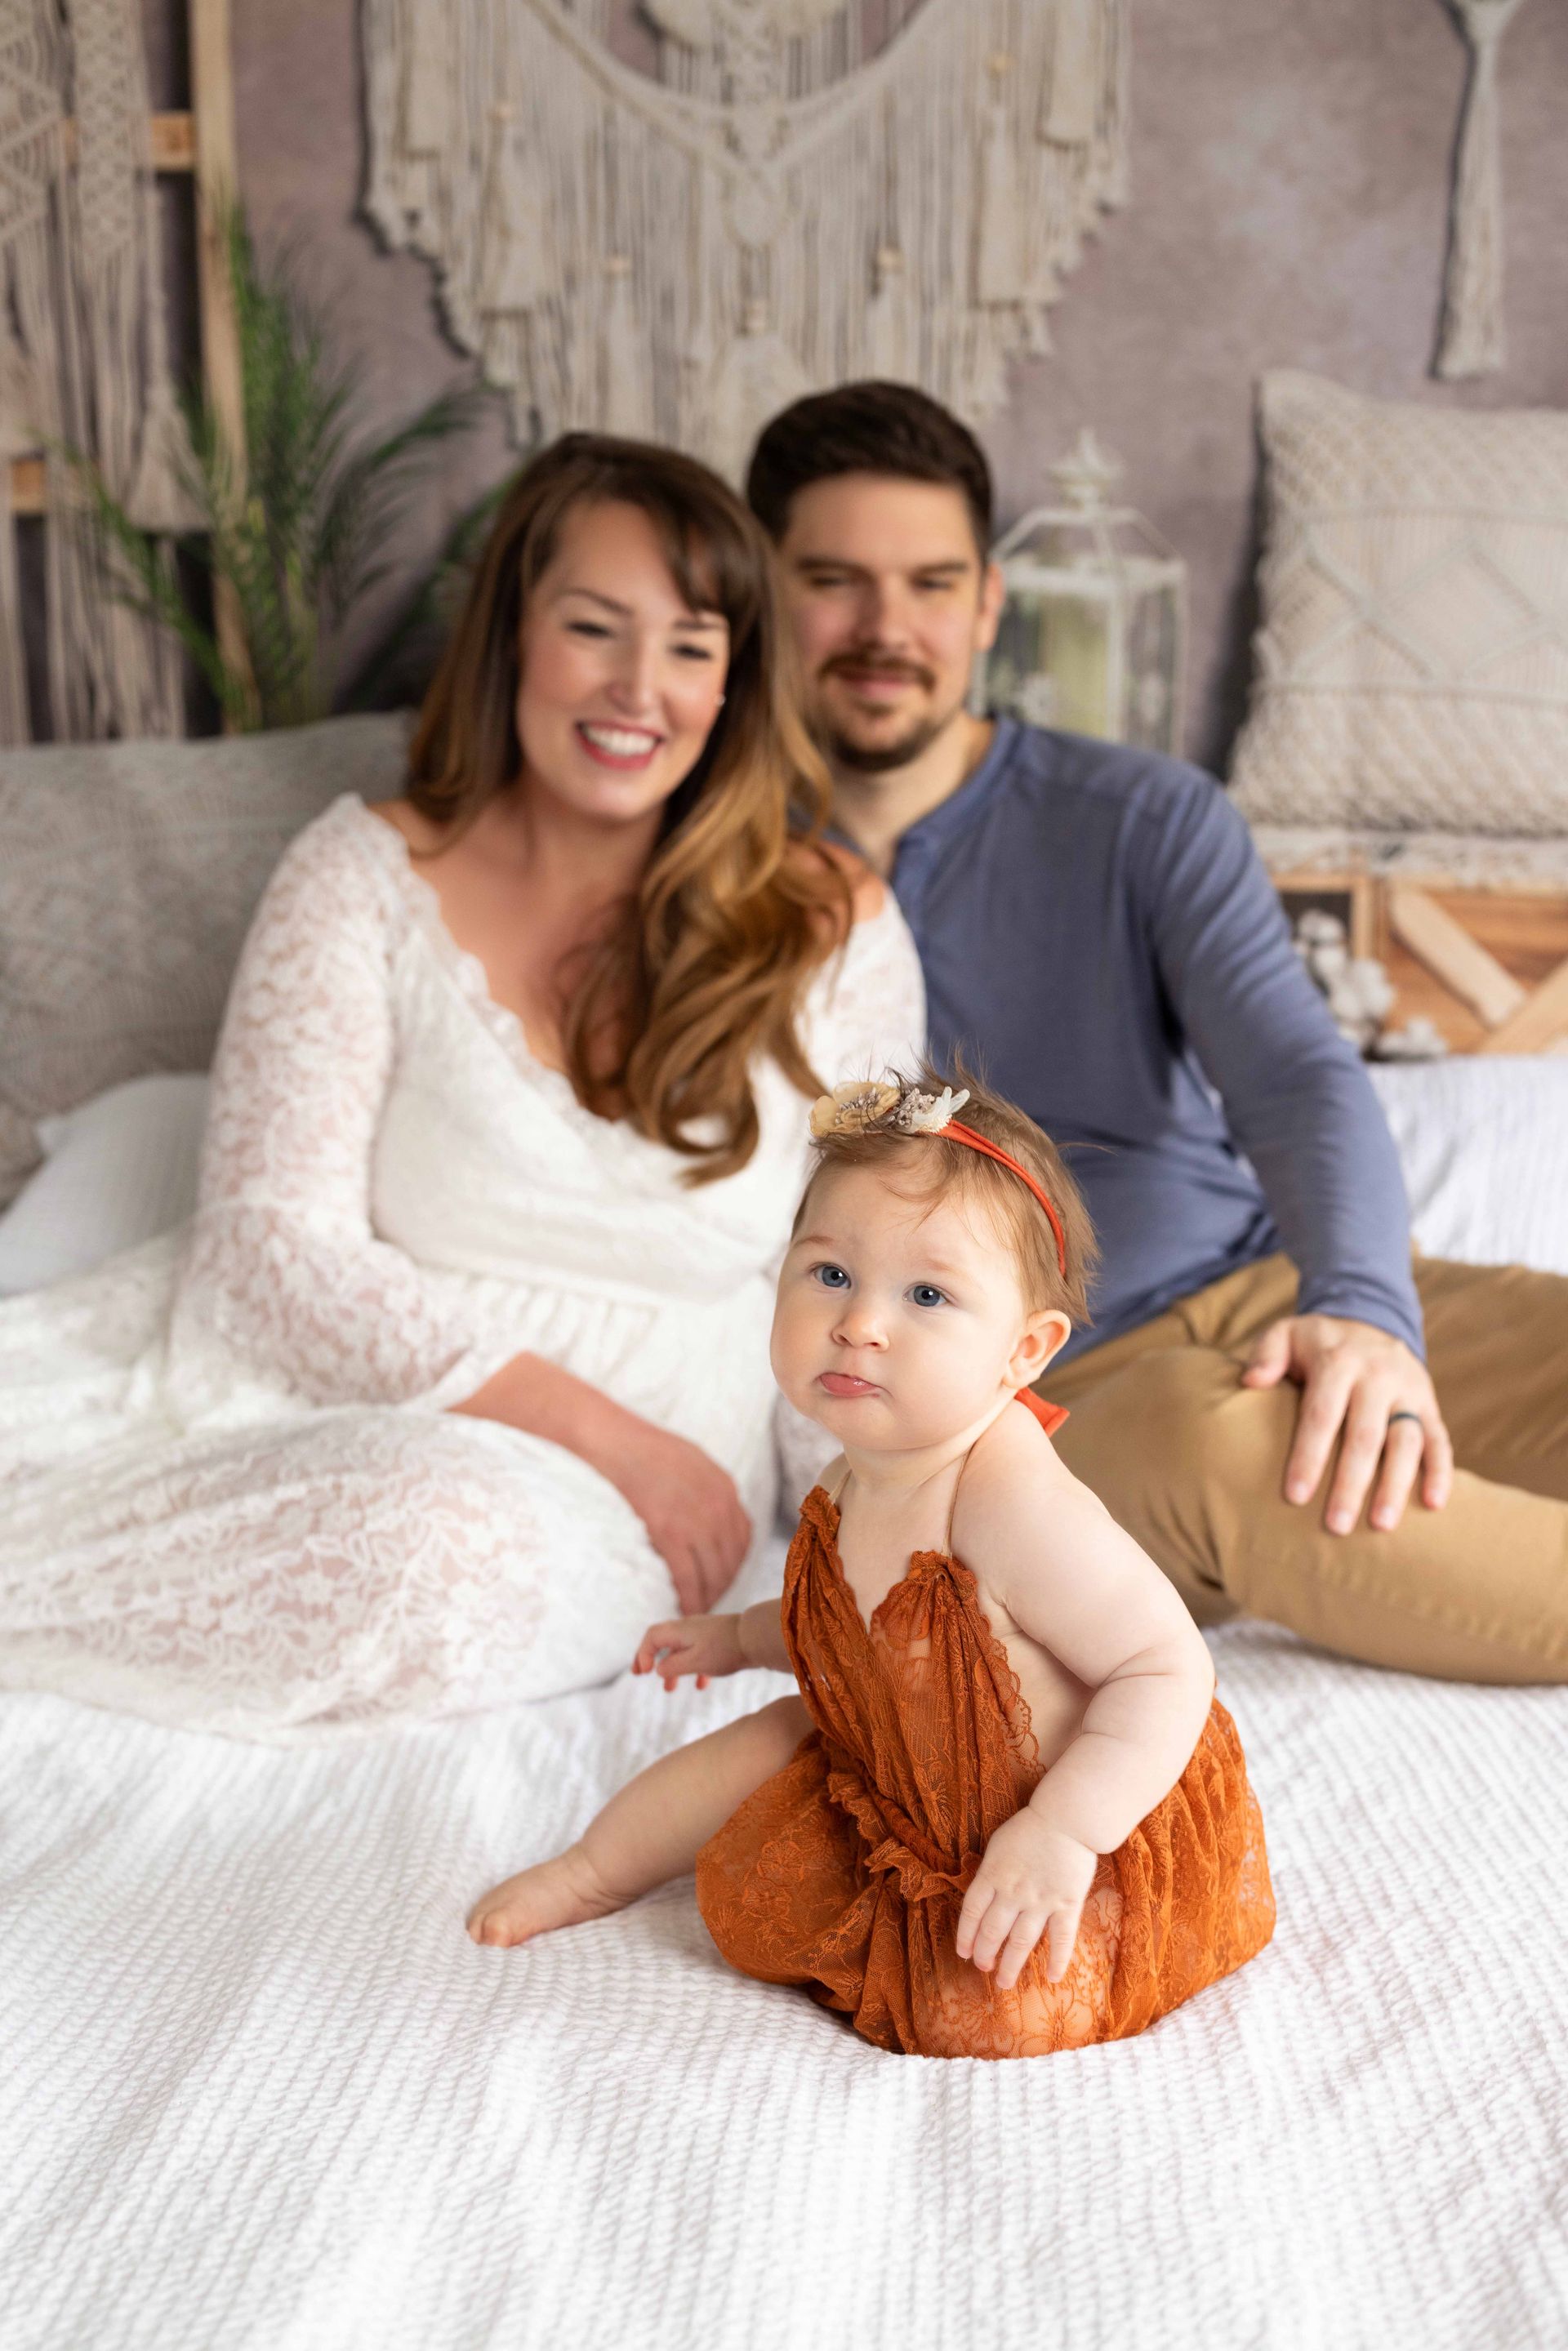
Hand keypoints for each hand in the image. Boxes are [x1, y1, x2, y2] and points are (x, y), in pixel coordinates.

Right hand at [608, 1422, 751, 1613]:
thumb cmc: (643, 1448)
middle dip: (722, 1586)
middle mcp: (719, 1506)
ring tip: (695, 1609)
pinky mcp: (670, 1532)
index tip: (720, 1579)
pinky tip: (684, 1609)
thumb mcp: (691, 1461)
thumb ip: (707, 1489)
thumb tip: (712, 1517)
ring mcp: (696, 1520)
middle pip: (732, 1561)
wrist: (613, 1440)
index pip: (743, 1539)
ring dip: (708, 1597)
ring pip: (714, 1574)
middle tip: (707, 1602)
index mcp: (725, 1488)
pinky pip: (688, 1578)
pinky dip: (690, 1599)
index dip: (733, 1565)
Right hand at [633, 1614, 747, 1690]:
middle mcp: (688, 1628)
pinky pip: (698, 1654)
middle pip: (662, 1640)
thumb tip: (659, 1669)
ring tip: (668, 1689)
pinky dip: (693, 1669)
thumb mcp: (695, 1662)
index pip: (652, 1637)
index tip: (645, 1673)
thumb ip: (673, 1666)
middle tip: (640, 1674)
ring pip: (680, 1650)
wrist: (757, 1638)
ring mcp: (703, 1633)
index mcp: (680, 1630)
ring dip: (672, 1668)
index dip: (643, 1653)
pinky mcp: (717, 1641)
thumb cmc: (725, 1649)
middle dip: (650, 1657)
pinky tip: (701, 1685)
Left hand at [955, 1810, 1098, 1990]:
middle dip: (985, 1954)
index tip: (964, 1952)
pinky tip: (1053, 1977)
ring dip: (1011, 1965)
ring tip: (1004, 1983)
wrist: (1067, 1818)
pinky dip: (1057, 1960)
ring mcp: (1040, 1901)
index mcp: (992, 1875)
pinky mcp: (1067, 1904)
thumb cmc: (1031, 1827)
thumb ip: (990, 1872)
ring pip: (1021, 1942)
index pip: (972, 1912)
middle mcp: (1013, 1892)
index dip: (966, 1935)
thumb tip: (983, 1896)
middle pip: (993, 1931)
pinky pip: (1061, 1939)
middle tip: (983, 1968)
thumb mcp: (998, 1845)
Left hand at [1242, 1314, 1453, 1534]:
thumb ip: (1267, 1353)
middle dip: (1351, 1483)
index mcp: (1338, 1361)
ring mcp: (1409, 1391)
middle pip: (1365, 1435)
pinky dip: (1440, 1472)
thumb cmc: (1318, 1343)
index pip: (1322, 1414)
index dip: (1309, 1455)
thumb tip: (1251, 1381)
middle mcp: (1378, 1375)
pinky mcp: (1430, 1405)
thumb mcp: (1287, 1332)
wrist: (1372, 1320)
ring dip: (1396, 1485)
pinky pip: (1440, 1440)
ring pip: (1406, 1442)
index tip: (1296, 1497)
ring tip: (1381, 1525)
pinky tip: (1433, 1505)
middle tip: (1337, 1526)